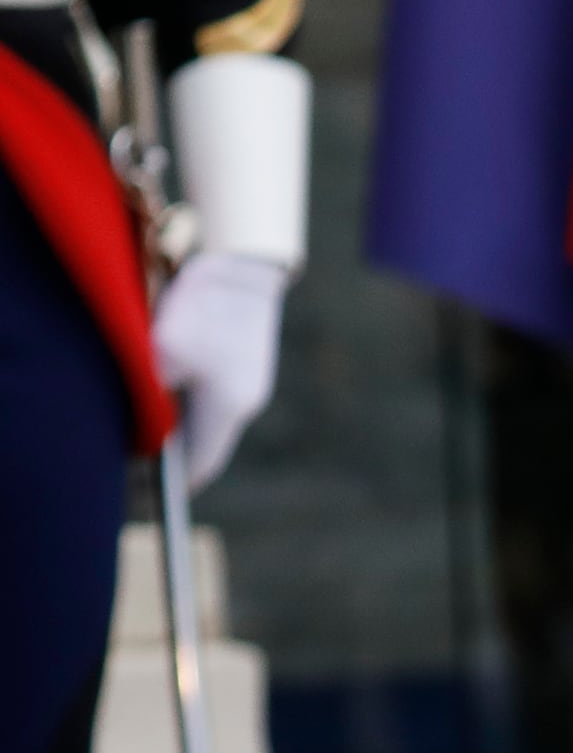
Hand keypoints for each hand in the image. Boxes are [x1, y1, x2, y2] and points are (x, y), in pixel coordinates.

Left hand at [150, 247, 285, 483]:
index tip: (146, 487)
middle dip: (175, 451)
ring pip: (211, 417)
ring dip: (184, 422)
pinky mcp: (249, 362)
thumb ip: (150, 395)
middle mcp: (246, 404)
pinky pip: (217, 394)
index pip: (200, 465)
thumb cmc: (203, 308)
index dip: (172, 482)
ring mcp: (252, 383)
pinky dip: (194, 398)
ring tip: (151, 417)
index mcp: (227, 410)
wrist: (245, 265)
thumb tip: (141, 423)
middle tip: (139, 450)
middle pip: (207, 443)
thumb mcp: (161, 353)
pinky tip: (174, 381)